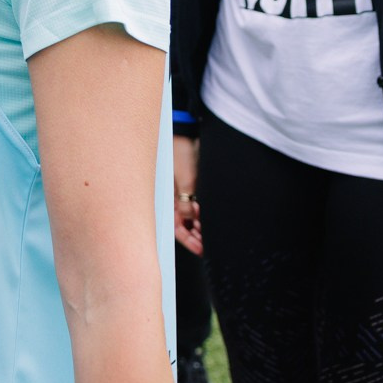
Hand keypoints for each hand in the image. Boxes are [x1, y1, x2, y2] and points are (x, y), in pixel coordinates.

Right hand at [171, 134, 201, 255]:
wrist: (187, 133)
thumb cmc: (179, 153)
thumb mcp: (185, 179)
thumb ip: (188, 201)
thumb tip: (192, 218)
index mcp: (169, 200)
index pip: (177, 228)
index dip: (188, 241)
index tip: (201, 249)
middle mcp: (176, 199)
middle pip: (185, 225)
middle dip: (197, 237)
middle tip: (210, 245)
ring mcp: (186, 193)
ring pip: (194, 217)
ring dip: (202, 226)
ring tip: (213, 234)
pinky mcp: (195, 186)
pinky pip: (199, 205)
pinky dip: (205, 213)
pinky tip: (213, 218)